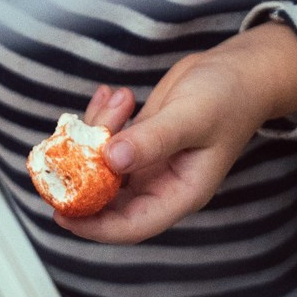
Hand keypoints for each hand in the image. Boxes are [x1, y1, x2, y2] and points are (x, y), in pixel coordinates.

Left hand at [55, 24, 296, 244]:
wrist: (238, 70)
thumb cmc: (228, 97)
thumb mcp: (191, 117)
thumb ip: (153, 140)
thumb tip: (111, 160)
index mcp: (180, 193)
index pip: (133, 224)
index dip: (95, 226)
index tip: (62, 213)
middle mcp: (161, 184)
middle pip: (109, 197)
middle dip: (81, 175)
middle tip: (58, 151)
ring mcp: (148, 163)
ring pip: (102, 163)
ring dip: (96, 133)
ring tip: (116, 100)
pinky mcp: (139, 140)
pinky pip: (106, 139)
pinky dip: (101, 119)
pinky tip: (110, 95)